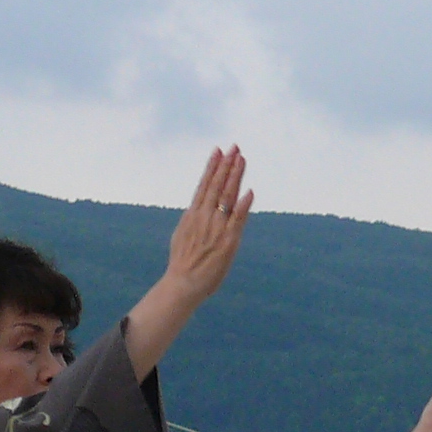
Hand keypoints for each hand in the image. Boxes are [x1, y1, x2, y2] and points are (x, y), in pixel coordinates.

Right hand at [124, 148, 254, 373]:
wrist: (183, 283)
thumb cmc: (183, 262)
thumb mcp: (182, 234)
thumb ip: (192, 218)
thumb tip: (196, 205)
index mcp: (193, 214)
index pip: (204, 184)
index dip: (213, 167)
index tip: (219, 150)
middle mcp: (204, 217)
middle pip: (217, 185)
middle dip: (226, 165)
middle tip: (235, 147)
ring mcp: (216, 228)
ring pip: (227, 197)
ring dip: (235, 177)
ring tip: (241, 159)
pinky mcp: (228, 242)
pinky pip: (237, 220)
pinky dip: (243, 205)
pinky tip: (249, 191)